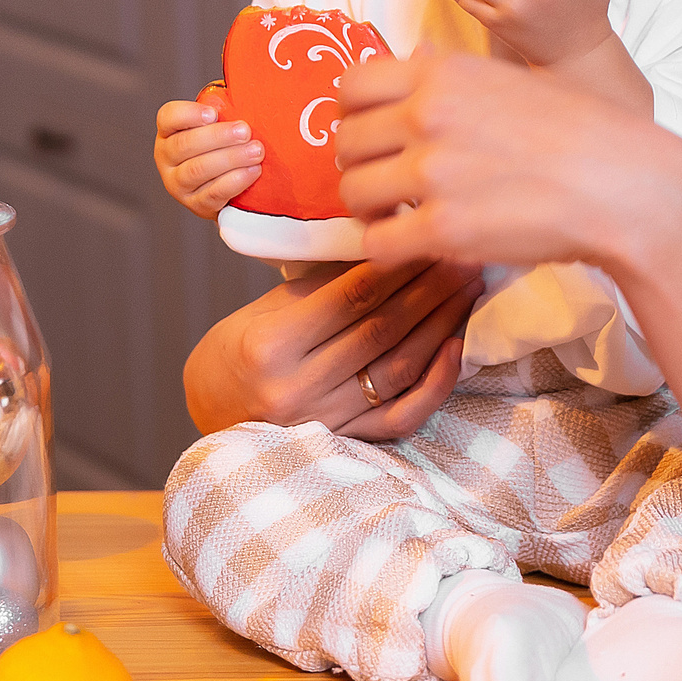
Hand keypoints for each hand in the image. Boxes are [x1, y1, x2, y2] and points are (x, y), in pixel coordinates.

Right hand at [154, 96, 261, 218]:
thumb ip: (228, 105)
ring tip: (256, 151)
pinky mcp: (195, 205)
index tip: (214, 113)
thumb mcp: (222, 121)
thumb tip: (249, 90)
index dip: (189, 114)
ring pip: (197, 170)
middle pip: (184, 145)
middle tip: (245, 131)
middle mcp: (166, 157)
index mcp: (169, 131)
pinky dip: (234, 182)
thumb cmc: (227, 144)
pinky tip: (252, 171)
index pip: (168, 117)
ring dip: (230, 158)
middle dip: (218, 136)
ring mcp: (177, 184)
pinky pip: (213, 194)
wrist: (232, 186)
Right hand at [183, 257, 480, 438]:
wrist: (213, 414)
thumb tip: (387, 246)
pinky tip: (455, 347)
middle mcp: (298, 387)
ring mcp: (324, 420)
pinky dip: (435, 383)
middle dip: (430, 288)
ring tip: (467, 290)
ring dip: (441, 324)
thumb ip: (323, 285)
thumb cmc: (239, 351)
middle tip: (462, 257)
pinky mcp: (346, 443)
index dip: (399, 265)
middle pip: (382, 329)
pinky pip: (402, 415)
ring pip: (399, 367)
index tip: (429, 238)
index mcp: (271, 343)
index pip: (352, 296)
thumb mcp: (266, 308)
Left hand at [333, 53, 681, 276]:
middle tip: (390, 182)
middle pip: (345, 143)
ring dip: (372, 209)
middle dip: (363, 166)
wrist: (625, 183)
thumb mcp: (510, 80)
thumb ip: (453, 76)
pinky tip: (414, 243)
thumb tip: (414, 59)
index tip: (377, 137)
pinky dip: (387, 247)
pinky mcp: (443, 227)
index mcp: (442, 75)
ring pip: (352, 193)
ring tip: (401, 215)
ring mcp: (432, 171)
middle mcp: (428, 115)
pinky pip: (377, 242)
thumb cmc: (580, 133)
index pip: (350, 86)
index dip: (356, 117)